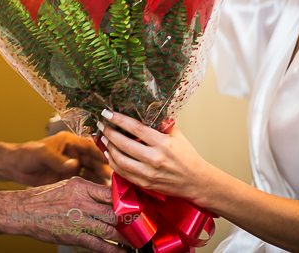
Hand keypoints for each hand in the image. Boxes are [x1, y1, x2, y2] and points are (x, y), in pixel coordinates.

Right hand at [5, 176, 125, 252]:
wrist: (23, 211)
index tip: (137, 205)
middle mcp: (80, 202)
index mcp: (81, 186)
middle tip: (141, 224)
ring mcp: (77, 220)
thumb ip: (89, 189)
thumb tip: (110, 193)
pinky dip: (113, 250)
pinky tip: (122, 252)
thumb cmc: (45, 197)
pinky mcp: (72, 236)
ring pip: (109, 229)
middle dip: (130, 220)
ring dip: (125, 236)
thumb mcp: (68, 184)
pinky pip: (97, 244)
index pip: (110, 192)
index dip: (126, 200)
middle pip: (113, 212)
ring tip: (135, 239)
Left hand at [11, 131, 110, 186]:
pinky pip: (83, 181)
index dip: (100, 154)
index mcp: (69, 142)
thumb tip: (75, 165)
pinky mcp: (68, 178)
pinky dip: (90, 186)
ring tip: (108, 187)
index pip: (89, 146)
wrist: (15, 167)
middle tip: (111, 179)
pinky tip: (97, 192)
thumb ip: (58, 160)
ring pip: (90, 171)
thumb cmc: (27, 154)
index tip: (109, 163)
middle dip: (102, 168)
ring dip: (98, 178)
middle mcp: (73, 153)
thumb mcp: (42, 154)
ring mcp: (71, 166)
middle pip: (92, 160)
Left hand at [98, 110, 212, 201]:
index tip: (107, 113)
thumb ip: (162, 127)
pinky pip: (123, 173)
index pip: (136, 128)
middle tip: (101, 125)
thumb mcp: (178, 137)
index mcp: (163, 143)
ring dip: (108, 148)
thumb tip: (146, 117)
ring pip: (120, 160)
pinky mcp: (145, 183)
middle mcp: (155, 159)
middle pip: (123, 144)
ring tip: (104, 139)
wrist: (197, 182)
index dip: (118, 120)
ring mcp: (148, 173)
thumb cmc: (189, 158)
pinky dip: (113, 163)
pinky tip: (110, 155)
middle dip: (109, 132)